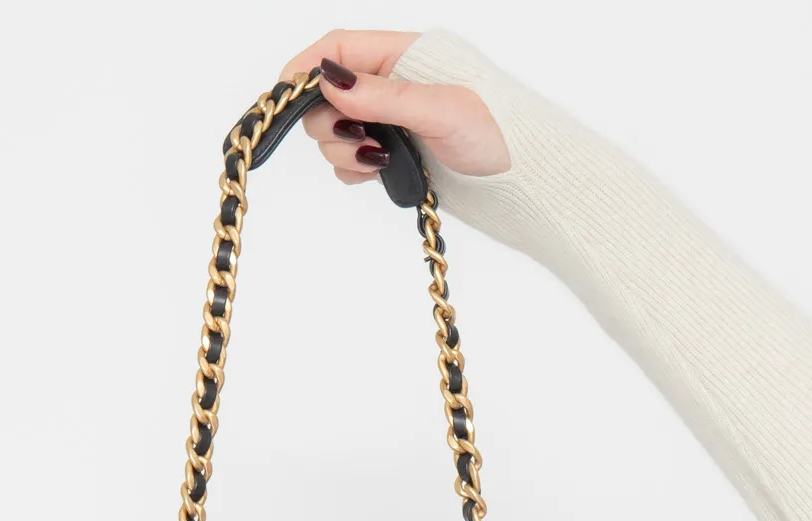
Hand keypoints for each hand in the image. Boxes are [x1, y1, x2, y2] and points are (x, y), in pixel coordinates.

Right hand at [281, 31, 509, 184]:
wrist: (523, 181)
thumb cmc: (498, 134)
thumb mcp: (441, 109)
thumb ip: (384, 97)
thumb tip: (330, 82)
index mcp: (403, 55)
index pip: (338, 48)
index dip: (308, 68)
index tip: (287, 97)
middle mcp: (391, 85)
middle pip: (327, 95)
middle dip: (329, 122)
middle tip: (357, 142)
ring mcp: (390, 121)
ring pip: (335, 131)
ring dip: (342, 150)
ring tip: (375, 162)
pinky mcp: (393, 155)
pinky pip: (350, 160)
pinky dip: (352, 170)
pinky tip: (374, 174)